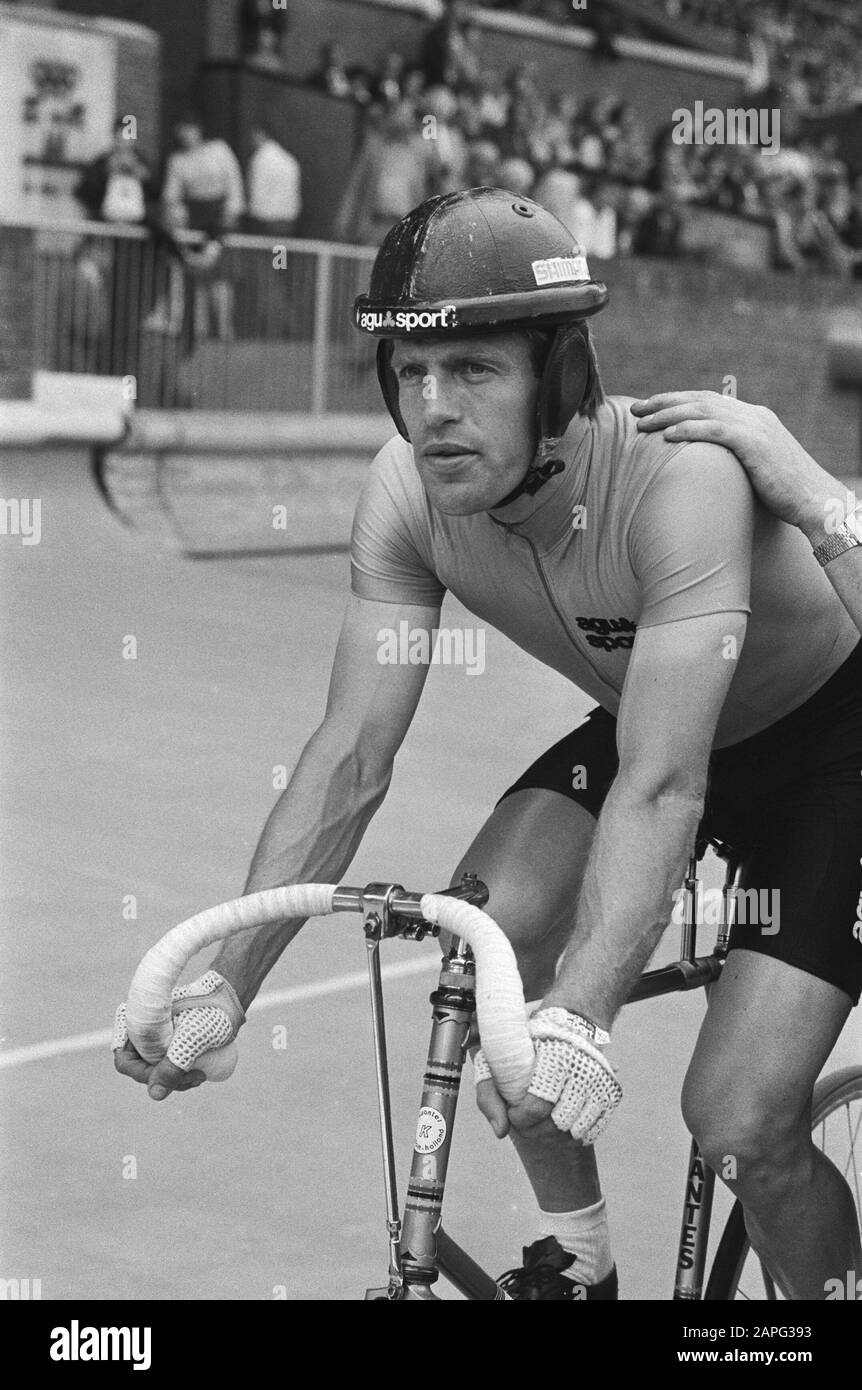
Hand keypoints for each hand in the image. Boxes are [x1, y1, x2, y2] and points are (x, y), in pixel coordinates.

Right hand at [113, 970, 243, 1100]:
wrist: (228, 998)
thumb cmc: (209, 1011)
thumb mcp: (190, 1039)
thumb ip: (171, 1066)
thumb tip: (155, 1095)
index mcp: (134, 1021)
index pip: (125, 1062)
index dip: (146, 1075)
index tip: (175, 1074)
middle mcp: (139, 1030)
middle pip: (142, 1070)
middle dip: (168, 1079)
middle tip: (195, 1078)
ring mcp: (154, 1038)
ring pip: (156, 1071)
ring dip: (176, 1080)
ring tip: (200, 1075)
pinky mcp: (168, 1043)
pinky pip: (166, 1066)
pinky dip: (180, 1074)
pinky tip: (199, 1074)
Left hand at [472, 1008, 621, 1143]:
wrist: (570, 1020)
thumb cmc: (528, 1044)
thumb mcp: (498, 1058)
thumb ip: (488, 1095)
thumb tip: (500, 1131)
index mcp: (553, 1057)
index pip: (536, 1108)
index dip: (519, 1119)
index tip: (512, 1111)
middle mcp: (581, 1069)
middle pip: (556, 1125)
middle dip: (534, 1130)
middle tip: (524, 1120)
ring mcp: (599, 1083)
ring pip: (575, 1132)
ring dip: (554, 1135)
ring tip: (541, 1121)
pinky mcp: (610, 1093)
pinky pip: (593, 1130)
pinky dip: (575, 1135)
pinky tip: (560, 1124)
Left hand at [631, 391, 844, 543]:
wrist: (814, 500)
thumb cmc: (783, 492)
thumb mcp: (755, 466)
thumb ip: (732, 455)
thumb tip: (704, 463)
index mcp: (752, 416)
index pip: (707, 400)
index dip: (676, 402)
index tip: (650, 409)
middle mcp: (752, 415)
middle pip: (699, 400)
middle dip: (664, 403)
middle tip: (636, 410)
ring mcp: (755, 426)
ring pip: (703, 411)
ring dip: (669, 414)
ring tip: (643, 423)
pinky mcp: (755, 443)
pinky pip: (716, 430)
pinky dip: (689, 429)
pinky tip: (667, 435)